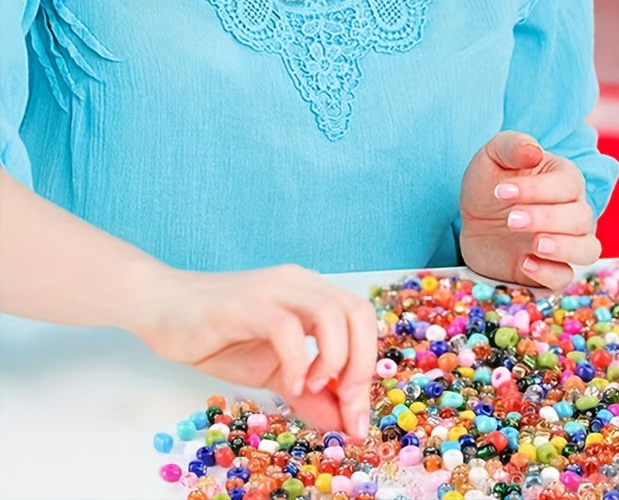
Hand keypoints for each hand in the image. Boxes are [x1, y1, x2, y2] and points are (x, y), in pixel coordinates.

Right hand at [131, 262, 377, 435]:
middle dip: (361, 364)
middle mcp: (301, 284)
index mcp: (312, 294)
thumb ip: (309, 394)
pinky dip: (297, 361)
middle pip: (358, 312)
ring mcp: (275, 290)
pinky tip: (286, 386)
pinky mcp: (246, 304)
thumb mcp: (272, 371)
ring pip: (332, 312)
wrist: (160, 309)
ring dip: (334, 359)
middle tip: (345, 405)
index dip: (367, 366)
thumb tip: (344, 424)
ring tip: (310, 390)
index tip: (356, 416)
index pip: (362, 319)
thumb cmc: (218, 336)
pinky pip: (287, 328)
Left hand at [460, 131, 599, 289]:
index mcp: (565, 179)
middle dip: (547, 219)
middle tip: (510, 219)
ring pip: (588, 249)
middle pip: (581, 218)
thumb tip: (535, 151)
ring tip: (534, 244)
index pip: (568, 184)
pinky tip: (524, 262)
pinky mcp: (551, 271)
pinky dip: (549, 273)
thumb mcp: (493, 156)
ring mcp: (566, 243)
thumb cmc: (490, 183)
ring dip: (564, 248)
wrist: (473, 221)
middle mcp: (574, 211)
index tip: (501, 191)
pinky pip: (565, 277)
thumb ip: (514, 145)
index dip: (537, 189)